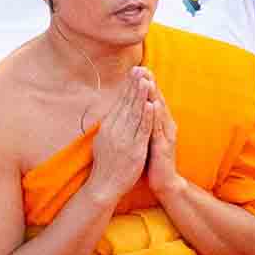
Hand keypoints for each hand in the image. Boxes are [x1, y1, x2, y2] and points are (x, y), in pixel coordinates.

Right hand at [85, 73, 153, 205]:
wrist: (103, 186)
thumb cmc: (106, 164)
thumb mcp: (103, 140)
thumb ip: (110, 126)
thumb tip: (113, 112)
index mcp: (108, 126)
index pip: (119, 102)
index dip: (128, 86)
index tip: (134, 71)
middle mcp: (115, 129)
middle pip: (126, 103)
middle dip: (134, 85)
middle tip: (140, 68)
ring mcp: (124, 139)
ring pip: (134, 113)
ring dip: (140, 96)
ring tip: (146, 80)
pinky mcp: (134, 149)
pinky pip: (141, 130)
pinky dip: (146, 117)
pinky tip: (150, 104)